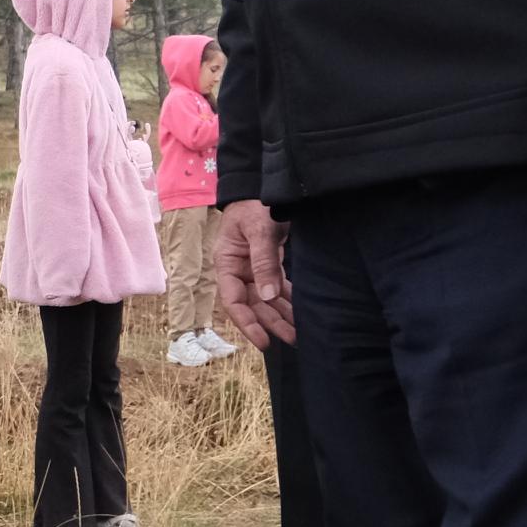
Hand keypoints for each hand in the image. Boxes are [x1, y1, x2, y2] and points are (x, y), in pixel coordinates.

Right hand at [215, 201, 295, 350]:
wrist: (262, 186)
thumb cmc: (255, 205)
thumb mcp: (259, 230)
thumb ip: (264, 261)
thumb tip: (269, 296)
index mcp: (226, 263)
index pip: (233, 300)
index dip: (247, 323)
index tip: (264, 340)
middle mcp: (237, 271)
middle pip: (253, 304)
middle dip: (271, 323)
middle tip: (293, 339)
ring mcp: (252, 269)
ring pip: (266, 300)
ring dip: (281, 315)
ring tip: (299, 333)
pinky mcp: (268, 265)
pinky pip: (277, 287)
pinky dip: (288, 300)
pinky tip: (300, 312)